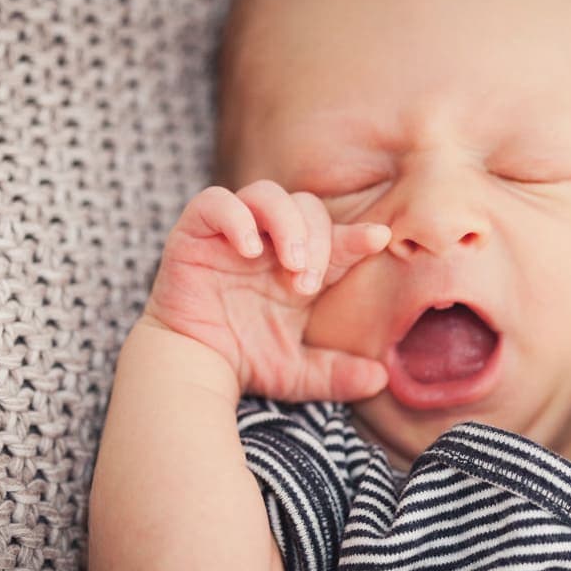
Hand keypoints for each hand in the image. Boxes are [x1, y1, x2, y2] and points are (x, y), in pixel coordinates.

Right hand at [142, 181, 391, 400]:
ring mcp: (234, 233)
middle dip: (317, 240)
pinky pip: (215, 201)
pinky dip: (236, 218)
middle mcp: (270, 242)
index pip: (337, 237)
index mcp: (300, 264)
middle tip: (307, 283)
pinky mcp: (196, 231)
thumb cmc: (243, 362)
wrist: (190, 368)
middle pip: (307, 207)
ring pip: (267, 194)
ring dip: (286, 223)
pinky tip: (248, 250)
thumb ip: (337, 374)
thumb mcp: (298, 373)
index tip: (379, 238)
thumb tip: (380, 377)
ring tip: (290, 264)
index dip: (358, 235)